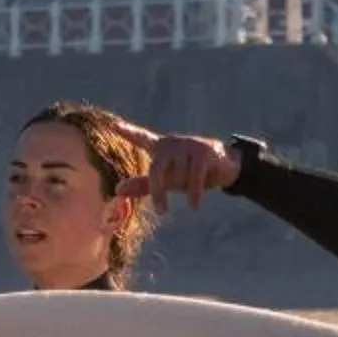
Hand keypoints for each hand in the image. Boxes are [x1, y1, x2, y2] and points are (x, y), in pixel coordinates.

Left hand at [116, 132, 240, 212]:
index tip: (112, 124)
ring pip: (177, 176)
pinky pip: (194, 177)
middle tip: (162, 212)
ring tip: (193, 194)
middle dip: (158, 192)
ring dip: (185, 190)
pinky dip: (194, 194)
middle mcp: (172, 143)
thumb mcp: (167, 181)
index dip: (127, 132)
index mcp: (161, 147)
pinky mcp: (204, 152)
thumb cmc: (192, 174)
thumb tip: (117, 190)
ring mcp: (188, 145)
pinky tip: (193, 206)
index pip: (141, 137)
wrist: (226, 167)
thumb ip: (143, 185)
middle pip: (156, 169)